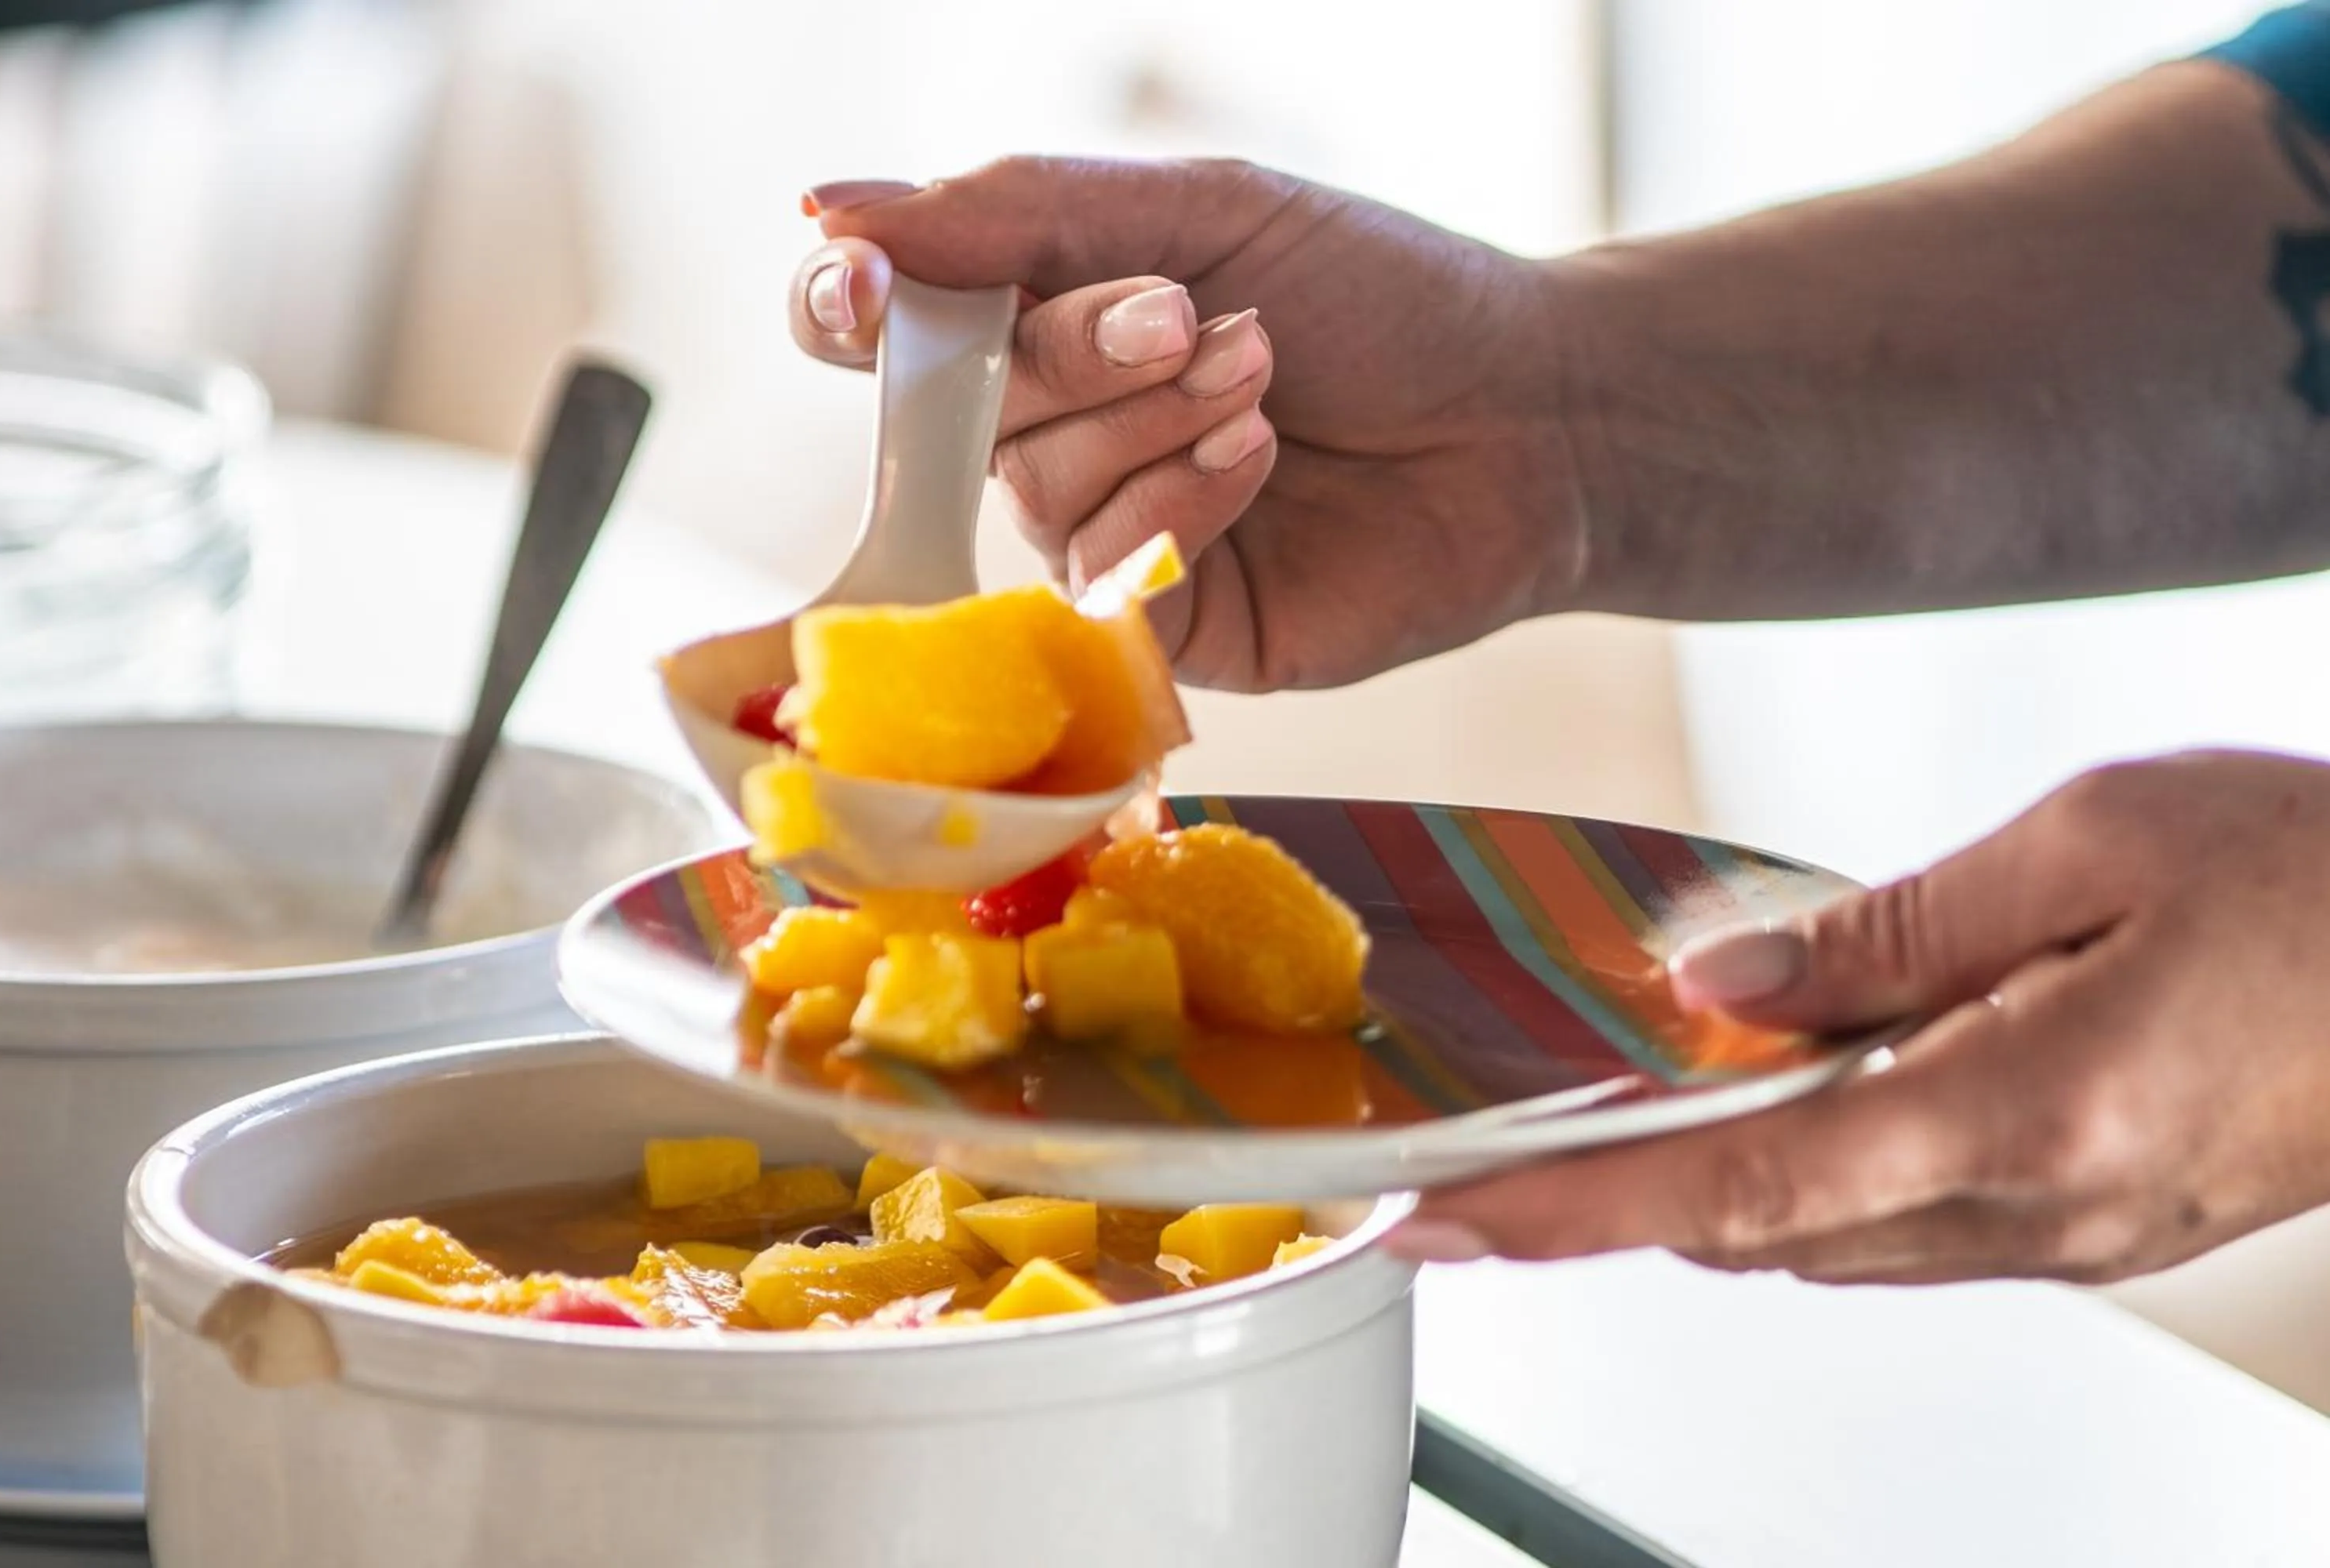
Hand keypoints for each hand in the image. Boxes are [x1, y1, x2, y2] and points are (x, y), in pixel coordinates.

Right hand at [785, 163, 1578, 690]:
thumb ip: (1026, 210)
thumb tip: (831, 208)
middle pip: (956, 401)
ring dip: (1150, 420)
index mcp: (1049, 315)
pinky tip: (1261, 460)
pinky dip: (1176, 505)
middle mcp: (1055, 433)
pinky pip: (1100, 574)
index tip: (863, 281)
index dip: (849, 304)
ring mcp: (1104, 532)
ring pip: (1031, 487)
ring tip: (1263, 380)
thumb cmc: (1382, 297)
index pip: (888, 322)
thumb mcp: (1208, 208)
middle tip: (1189, 314)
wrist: (1530, 413)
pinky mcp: (1164, 627)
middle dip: (1072, 349)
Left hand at [1385, 750, 2329, 1284]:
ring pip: (1820, 1233)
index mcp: (2024, 1109)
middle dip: (1614, 1191)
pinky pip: (1900, 1220)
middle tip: (1493, 1142)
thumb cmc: (2318, 877)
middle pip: (1756, 1224)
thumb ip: (1888, 928)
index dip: (1570, 1207)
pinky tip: (1783, 1093)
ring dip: (1708, 1176)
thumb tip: (1729, 981)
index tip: (1443, 1213)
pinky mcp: (2089, 1223)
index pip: (1737, 1185)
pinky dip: (1806, 1170)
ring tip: (1612, 1107)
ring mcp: (2066, 1236)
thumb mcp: (2091, 841)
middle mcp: (2035, 1208)